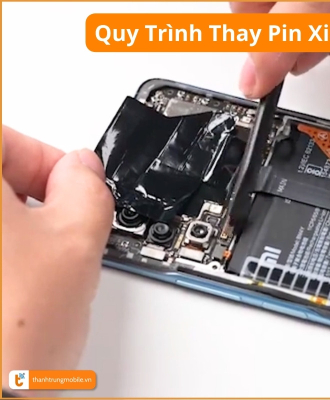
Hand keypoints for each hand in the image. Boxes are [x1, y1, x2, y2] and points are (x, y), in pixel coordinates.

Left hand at [2, 126, 113, 394]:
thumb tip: (84, 172)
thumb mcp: (76, 243)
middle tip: (58, 230)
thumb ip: (89, 189)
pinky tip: (14, 289)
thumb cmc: (6, 336)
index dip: (46, 158)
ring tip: (37, 271)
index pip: (6, 136)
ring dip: (15, 231)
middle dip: (32, 197)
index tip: (70, 186)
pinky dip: (2, 258)